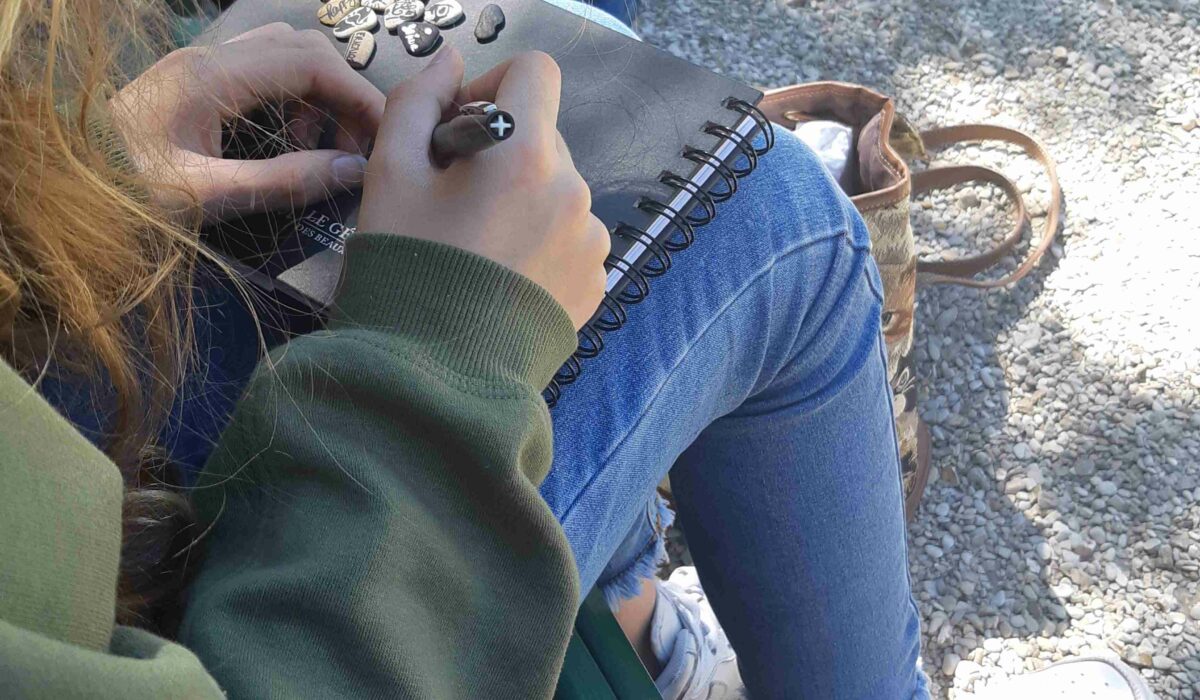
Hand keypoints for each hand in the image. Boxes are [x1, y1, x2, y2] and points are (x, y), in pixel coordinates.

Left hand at [109, 23, 384, 222]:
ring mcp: (200, 66)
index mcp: (213, 77)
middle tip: (355, 147)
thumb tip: (352, 170)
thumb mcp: (207, 196)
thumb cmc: (124, 193)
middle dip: (341, 94)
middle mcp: (210, 58)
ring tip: (317, 151)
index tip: (383, 135)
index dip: (356, 95)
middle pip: (302, 50)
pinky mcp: (194, 83)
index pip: (310, 63)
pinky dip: (290, 100)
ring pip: (283, 55)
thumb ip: (283, 181)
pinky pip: (261, 72)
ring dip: (315, 97)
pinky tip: (286, 144)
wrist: (62, 188)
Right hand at [357, 48, 608, 329]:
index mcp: (528, 154)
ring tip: (478, 248)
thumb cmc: (406, 268)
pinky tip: (502, 277)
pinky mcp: (596, 281)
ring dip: (523, 200)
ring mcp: (592, 240)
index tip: (460, 128)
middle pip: (544, 137)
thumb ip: (417, 101)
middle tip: (455, 201)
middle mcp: (575, 191)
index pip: (535, 73)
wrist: (435, 376)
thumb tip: (450, 63)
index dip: (493, 86)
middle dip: (501, 152)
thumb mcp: (389, 173)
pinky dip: (541, 243)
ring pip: (557, 190)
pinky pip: (571, 238)